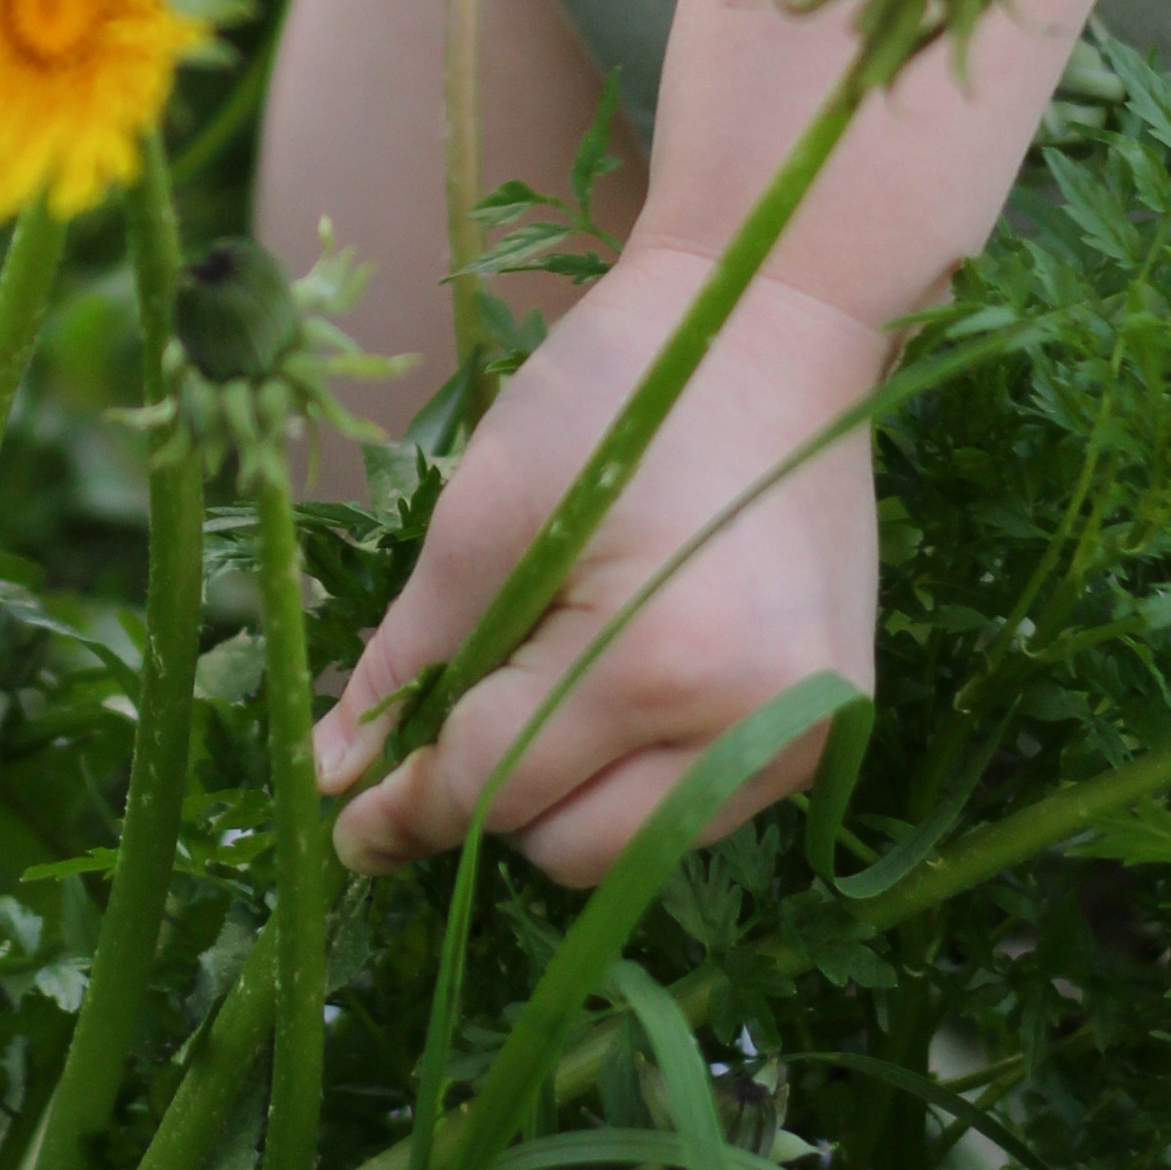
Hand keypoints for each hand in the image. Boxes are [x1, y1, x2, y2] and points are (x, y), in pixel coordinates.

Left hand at [311, 243, 883, 884]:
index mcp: (656, 661)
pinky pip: (700, 803)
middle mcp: (753, 722)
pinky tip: (621, 682)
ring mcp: (808, 732)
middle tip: (455, 718)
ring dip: (568, 796)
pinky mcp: (833, 724)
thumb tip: (337, 775)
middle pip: (570, 846)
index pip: (492, 780)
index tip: (347, 827)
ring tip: (552, 678)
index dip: (406, 807)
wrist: (771, 322)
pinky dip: (638, 774)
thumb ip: (411, 657)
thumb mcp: (486, 512)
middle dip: (492, 800)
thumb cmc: (619, 393)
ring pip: (636, 843)